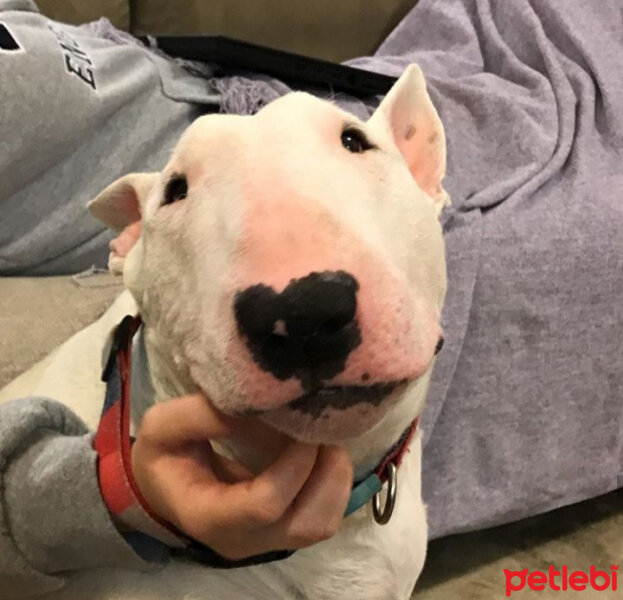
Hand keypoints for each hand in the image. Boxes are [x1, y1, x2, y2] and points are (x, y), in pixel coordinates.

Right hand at [131, 394, 352, 559]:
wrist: (163, 487)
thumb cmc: (164, 455)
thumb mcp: (164, 426)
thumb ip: (202, 414)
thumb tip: (258, 403)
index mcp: (209, 516)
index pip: (265, 504)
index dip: (293, 463)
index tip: (299, 423)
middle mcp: (244, 540)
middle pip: (307, 524)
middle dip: (326, 471)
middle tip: (322, 427)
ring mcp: (268, 541)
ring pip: (323, 525)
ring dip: (335, 478)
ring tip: (325, 437)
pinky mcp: (283, 531)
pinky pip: (324, 518)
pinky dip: (333, 483)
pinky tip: (322, 451)